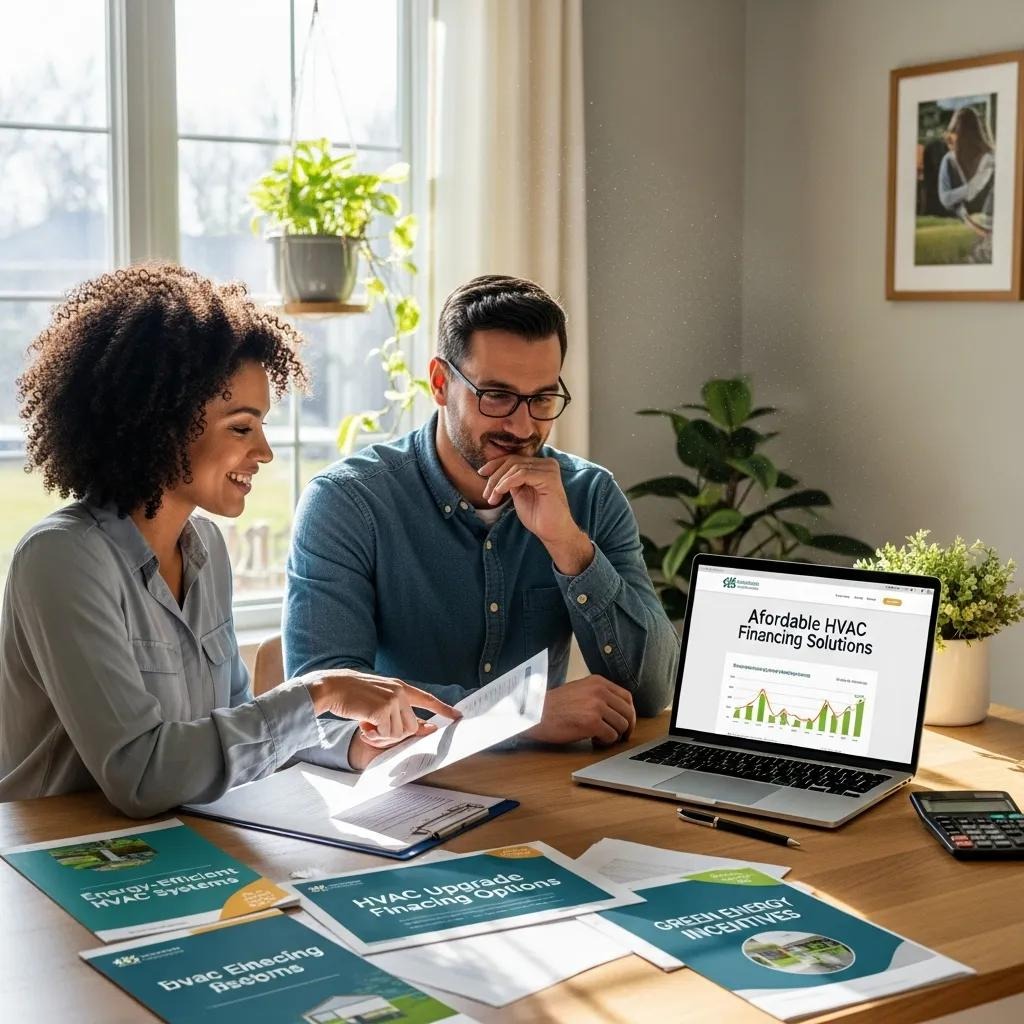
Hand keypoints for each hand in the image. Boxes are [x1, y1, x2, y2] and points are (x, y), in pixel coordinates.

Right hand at [303, 670, 460, 769]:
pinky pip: (387, 734)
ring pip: (400, 733)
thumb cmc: (352, 695)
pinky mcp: (383, 709)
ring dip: (382, 736)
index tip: (457, 716)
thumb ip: (396, 709)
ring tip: (367, 725)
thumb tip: (417, 727)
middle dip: (395, 735)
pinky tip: (362, 725)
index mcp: (400, 687)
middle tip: (374, 730)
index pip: (426, 699)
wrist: (332, 687)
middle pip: (412, 727)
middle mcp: (400, 692)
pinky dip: (374, 735)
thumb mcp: (378, 697)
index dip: (443, 708)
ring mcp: (392, 700)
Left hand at [478, 454, 593, 574]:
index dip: (495, 464)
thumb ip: (510, 479)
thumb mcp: (519, 493)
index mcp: (541, 465)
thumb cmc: (537, 516)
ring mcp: (549, 469)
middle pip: (512, 461)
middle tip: (486, 494)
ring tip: (492, 498)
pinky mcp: (549, 477)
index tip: (481, 473)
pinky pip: (521, 474)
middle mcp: (547, 463)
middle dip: (495, 476)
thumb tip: (493, 469)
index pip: (514, 458)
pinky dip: (507, 483)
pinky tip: (500, 493)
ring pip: (515, 468)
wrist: (552, 532)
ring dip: (499, 483)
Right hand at [523, 675, 635, 746]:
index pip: (626, 697)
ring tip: (600, 737)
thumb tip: (617, 711)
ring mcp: (596, 706)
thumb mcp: (579, 690)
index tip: (627, 722)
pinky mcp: (592, 723)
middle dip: (627, 727)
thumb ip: (598, 695)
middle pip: (627, 712)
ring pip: (621, 726)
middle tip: (622, 736)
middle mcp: (599, 691)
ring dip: (614, 735)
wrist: (535, 713)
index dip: (629, 712)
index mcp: (597, 682)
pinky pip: (611, 737)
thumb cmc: (553, 706)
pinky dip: (605, 742)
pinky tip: (594, 740)